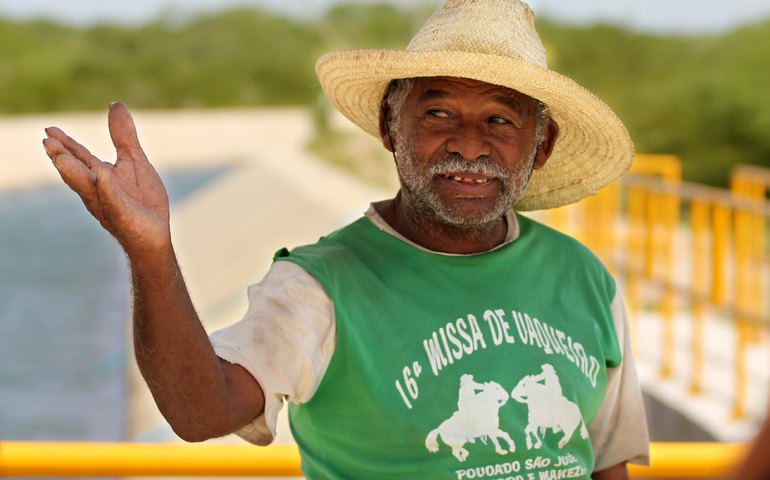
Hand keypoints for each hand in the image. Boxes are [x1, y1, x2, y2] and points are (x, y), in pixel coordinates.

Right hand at [43, 102, 169, 256]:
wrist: (155, 233)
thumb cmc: (143, 200)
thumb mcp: (135, 161)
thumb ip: (123, 136)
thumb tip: (115, 104)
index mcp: (100, 175)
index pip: (79, 157)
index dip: (65, 144)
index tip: (49, 130)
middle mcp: (98, 189)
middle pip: (75, 171)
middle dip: (61, 158)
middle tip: (47, 142)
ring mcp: (108, 203)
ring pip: (87, 186)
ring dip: (72, 172)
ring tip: (59, 157)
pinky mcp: (122, 215)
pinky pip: (113, 200)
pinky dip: (107, 187)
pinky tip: (102, 174)